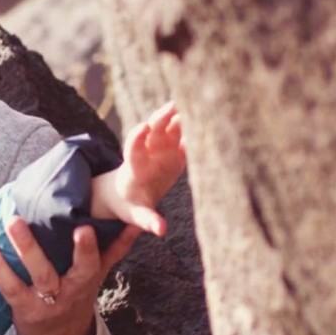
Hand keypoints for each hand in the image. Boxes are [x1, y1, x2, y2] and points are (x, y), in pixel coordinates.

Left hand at [0, 217, 140, 334]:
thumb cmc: (77, 296)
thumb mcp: (98, 276)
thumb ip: (116, 249)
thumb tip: (137, 223)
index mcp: (87, 281)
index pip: (92, 264)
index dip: (89, 248)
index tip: (85, 227)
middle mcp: (68, 291)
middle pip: (63, 270)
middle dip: (52, 248)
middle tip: (29, 220)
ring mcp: (45, 301)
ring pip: (37, 274)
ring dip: (23, 248)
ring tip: (11, 221)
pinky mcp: (22, 307)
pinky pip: (8, 287)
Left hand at [92, 102, 186, 234]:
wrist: (127, 193)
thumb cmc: (129, 205)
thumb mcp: (136, 215)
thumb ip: (148, 220)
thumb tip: (161, 230)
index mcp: (135, 168)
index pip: (133, 149)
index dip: (137, 137)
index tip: (143, 127)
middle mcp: (147, 153)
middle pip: (153, 130)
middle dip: (162, 118)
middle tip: (174, 105)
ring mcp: (160, 149)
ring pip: (169, 128)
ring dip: (178, 116)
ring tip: (193, 104)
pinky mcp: (173, 151)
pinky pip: (183, 136)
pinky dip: (193, 129)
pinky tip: (208, 120)